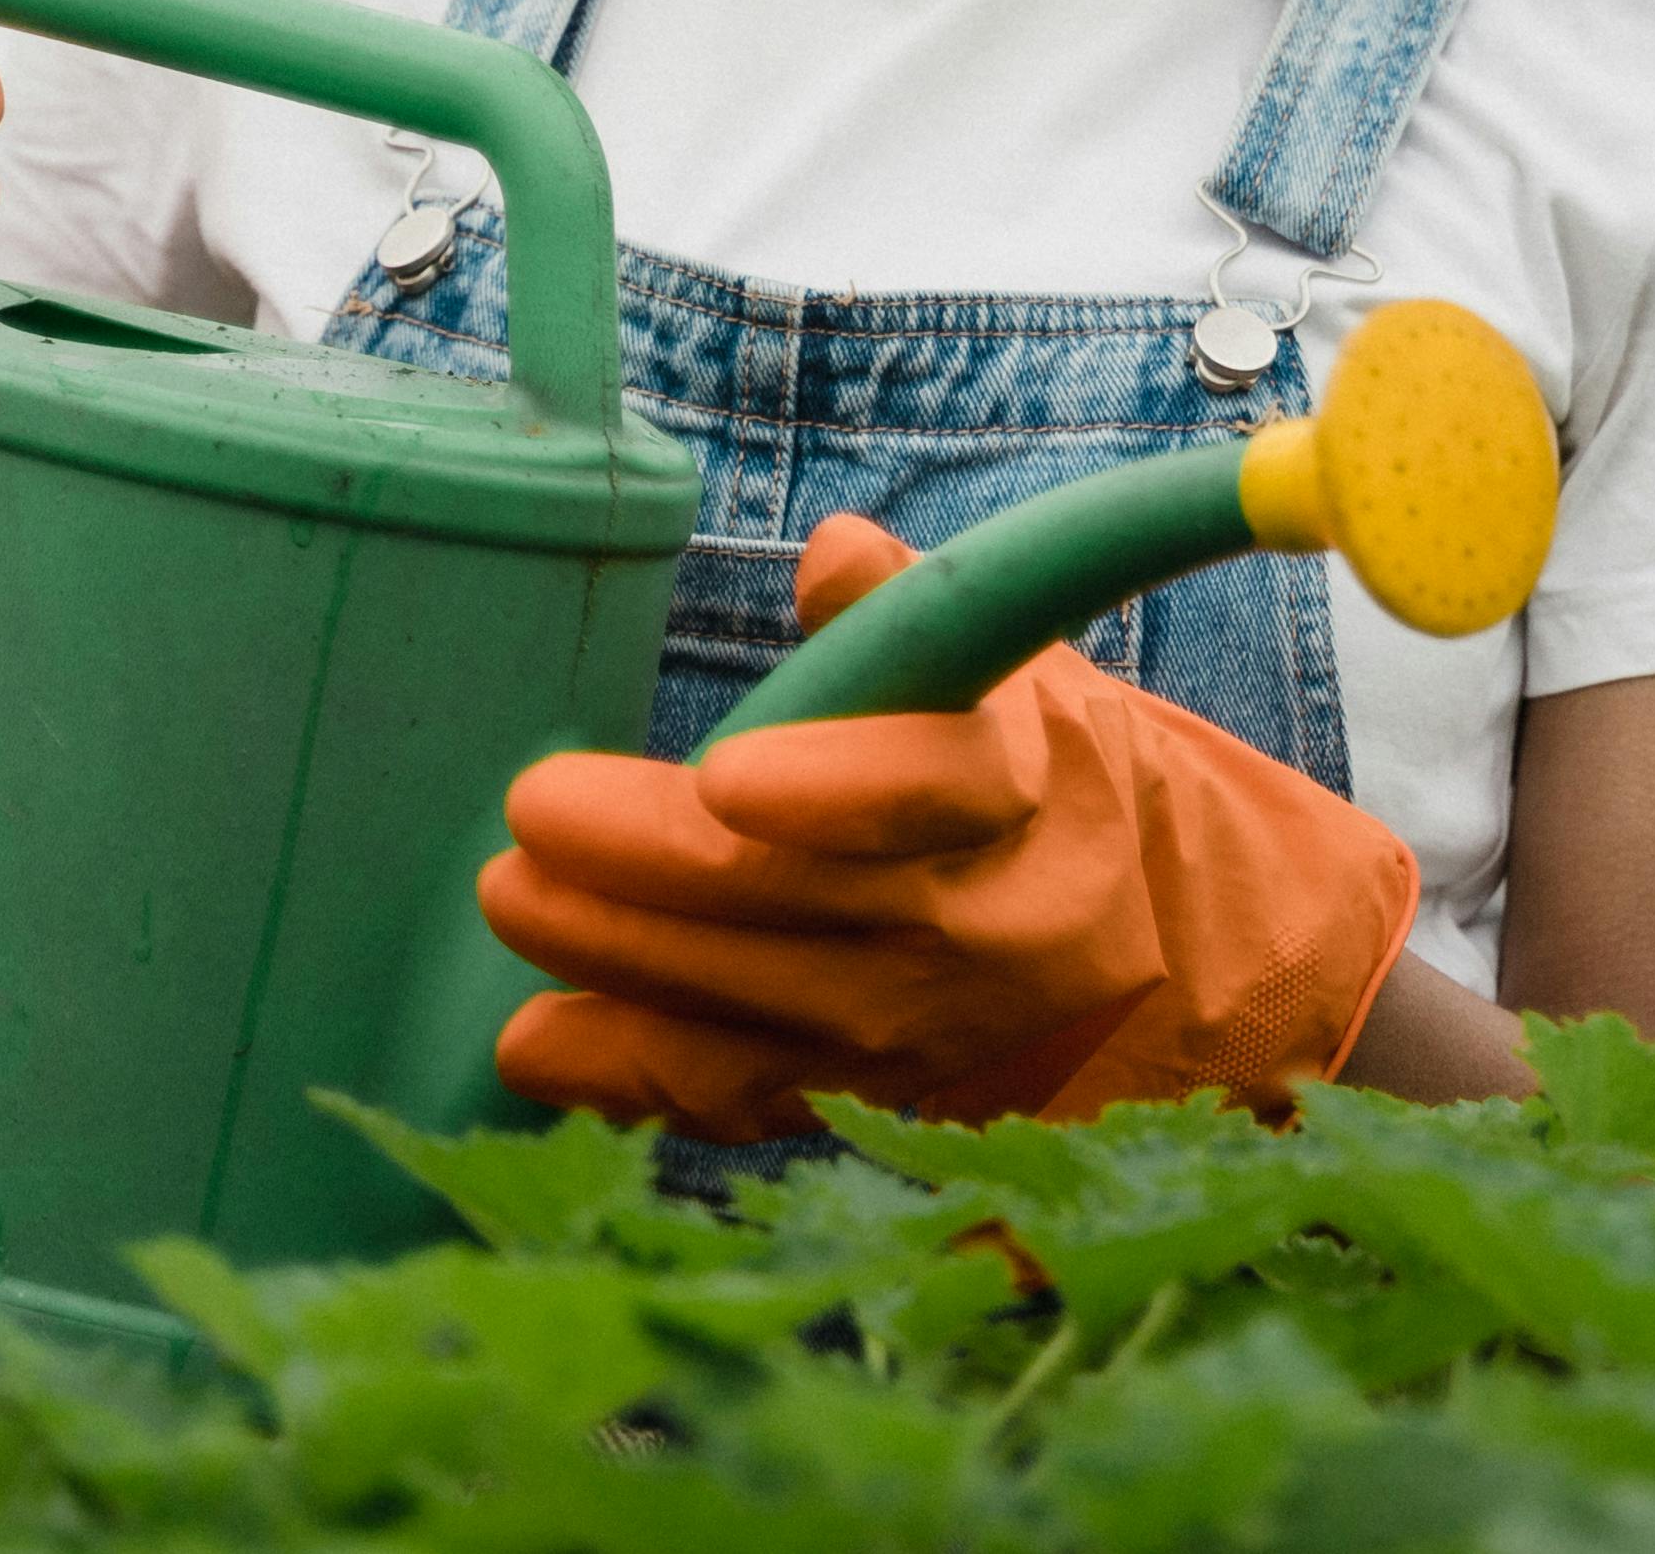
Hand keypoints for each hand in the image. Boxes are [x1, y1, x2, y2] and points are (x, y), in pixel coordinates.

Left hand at [480, 513, 1420, 1142]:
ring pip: (757, 1009)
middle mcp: (983, 922)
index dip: (831, 788)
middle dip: (653, 869)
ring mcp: (924, 1029)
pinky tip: (538, 1043)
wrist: (1140, 950)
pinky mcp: (868, 1099)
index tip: (723, 774)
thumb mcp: (1010, 673)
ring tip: (514, 898)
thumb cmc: (1034, 774)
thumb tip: (834, 555)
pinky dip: (630, 1077)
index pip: (932, 788)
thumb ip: (909, 612)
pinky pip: (739, 1099)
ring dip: (618, 960)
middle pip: (807, 905)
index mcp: (1022, 786)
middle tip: (533, 816)